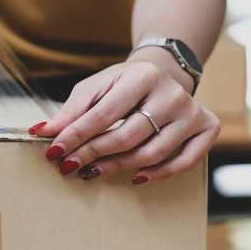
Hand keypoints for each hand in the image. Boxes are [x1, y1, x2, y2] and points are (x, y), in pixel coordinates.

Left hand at [31, 49, 220, 183]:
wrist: (164, 71)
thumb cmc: (123, 83)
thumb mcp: (96, 86)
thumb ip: (72, 110)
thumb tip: (42, 133)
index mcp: (143, 76)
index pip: (104, 114)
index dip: (76, 136)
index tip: (53, 152)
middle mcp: (172, 94)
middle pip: (128, 136)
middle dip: (93, 154)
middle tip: (68, 167)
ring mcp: (192, 112)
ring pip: (153, 152)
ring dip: (118, 167)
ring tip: (92, 172)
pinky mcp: (208, 127)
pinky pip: (186, 162)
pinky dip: (160, 174)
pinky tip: (134, 177)